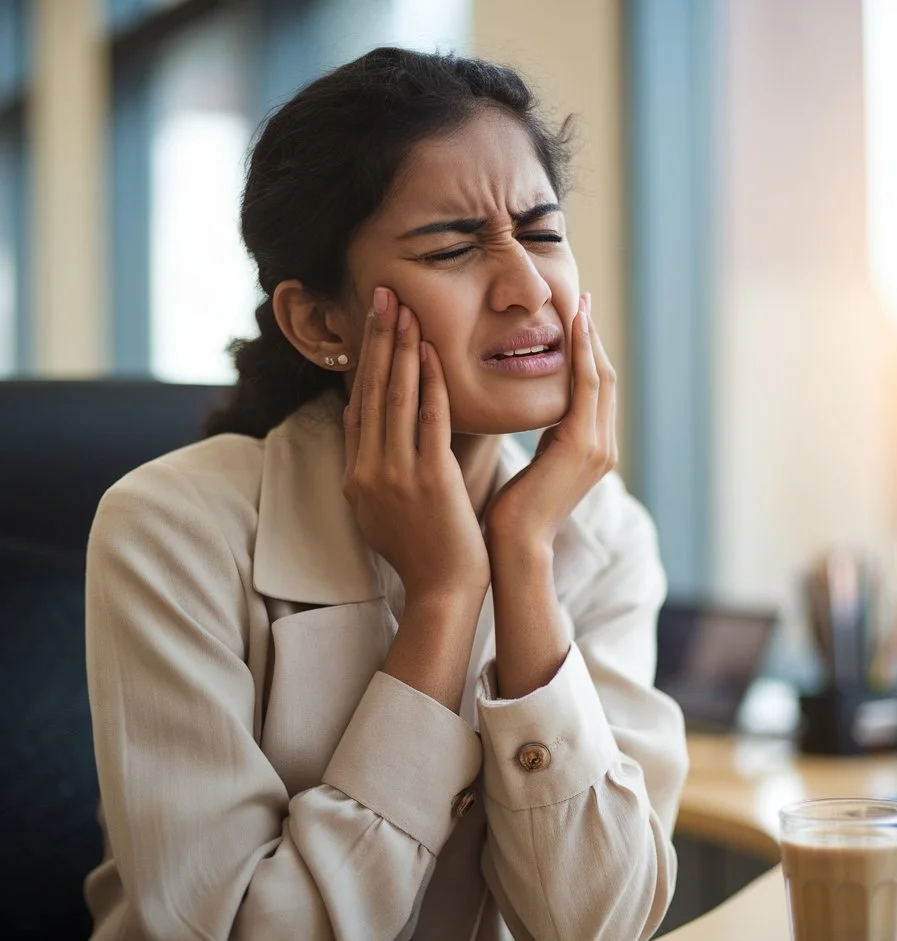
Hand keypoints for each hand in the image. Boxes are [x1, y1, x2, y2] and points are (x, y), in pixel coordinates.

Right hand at [342, 288, 489, 604]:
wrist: (442, 590)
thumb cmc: (421, 550)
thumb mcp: (380, 508)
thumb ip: (372, 465)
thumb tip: (363, 422)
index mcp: (355, 477)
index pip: (357, 407)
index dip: (365, 362)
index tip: (372, 325)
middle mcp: (368, 471)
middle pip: (371, 392)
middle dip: (378, 339)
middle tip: (382, 294)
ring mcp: (396, 475)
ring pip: (396, 398)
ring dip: (401, 348)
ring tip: (403, 307)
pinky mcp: (429, 478)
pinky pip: (430, 418)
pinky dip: (431, 381)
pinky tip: (433, 351)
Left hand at [484, 293, 616, 554]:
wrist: (515, 546)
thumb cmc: (513, 512)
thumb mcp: (535, 468)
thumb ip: (545, 443)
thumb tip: (532, 417)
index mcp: (593, 451)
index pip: (597, 391)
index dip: (590, 354)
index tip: (577, 321)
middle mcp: (604, 446)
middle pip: (606, 377)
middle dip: (594, 338)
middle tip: (582, 300)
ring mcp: (598, 446)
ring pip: (600, 376)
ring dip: (590, 338)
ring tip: (579, 304)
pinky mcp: (582, 445)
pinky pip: (586, 386)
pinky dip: (582, 354)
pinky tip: (571, 327)